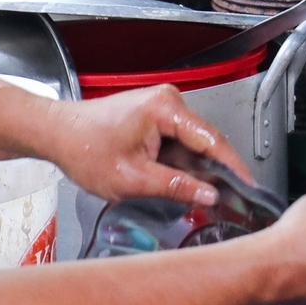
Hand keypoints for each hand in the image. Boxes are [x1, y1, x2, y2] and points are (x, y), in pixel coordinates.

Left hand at [41, 85, 251, 205]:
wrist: (56, 134)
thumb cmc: (84, 147)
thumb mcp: (133, 178)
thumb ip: (175, 186)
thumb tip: (208, 195)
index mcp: (166, 109)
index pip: (212, 140)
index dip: (233, 168)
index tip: (248, 188)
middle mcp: (168, 102)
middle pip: (206, 142)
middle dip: (217, 173)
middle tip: (232, 202)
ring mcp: (162, 109)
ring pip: (193, 146)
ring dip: (198, 171)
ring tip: (207, 199)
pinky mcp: (155, 119)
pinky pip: (179, 145)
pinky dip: (183, 166)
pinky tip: (186, 186)